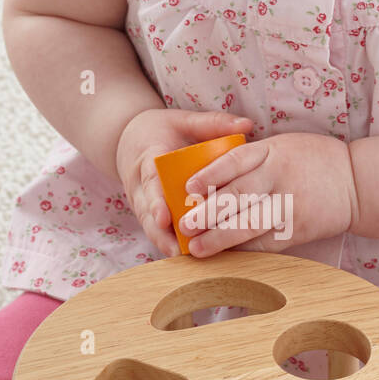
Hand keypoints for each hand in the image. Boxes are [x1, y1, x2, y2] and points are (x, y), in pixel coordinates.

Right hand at [115, 107, 256, 256]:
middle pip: (148, 212)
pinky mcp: (146, 214)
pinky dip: (168, 244)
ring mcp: (141, 203)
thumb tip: (248, 124)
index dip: (156, 201)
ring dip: (166, 243)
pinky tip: (187, 259)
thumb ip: (213, 123)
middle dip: (161, 231)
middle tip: (178, 248)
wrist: (130, 141)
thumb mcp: (184, 120)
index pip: (150, 181)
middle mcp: (140, 185)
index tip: (165, 217)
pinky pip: (156, 232)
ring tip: (184, 258)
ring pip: (150, 227)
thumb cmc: (162, 129)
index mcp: (147, 159)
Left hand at [177, 131, 357, 256]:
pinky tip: (224, 255)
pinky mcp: (298, 230)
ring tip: (197, 248)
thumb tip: (211, 176)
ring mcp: (290, 206)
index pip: (235, 162)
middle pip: (237, 196)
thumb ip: (253, 157)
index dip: (209, 176)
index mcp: (273, 152)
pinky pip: (265, 242)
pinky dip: (243, 250)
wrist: (357, 183)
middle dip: (207, 213)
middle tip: (184, 225)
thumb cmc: (315, 160)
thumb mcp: (283, 145)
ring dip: (219, 238)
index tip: (187, 188)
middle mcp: (280, 178)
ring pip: (249, 224)